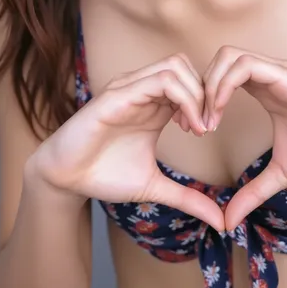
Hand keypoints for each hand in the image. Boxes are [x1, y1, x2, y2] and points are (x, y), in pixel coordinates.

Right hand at [31, 55, 223, 231]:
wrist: (65, 178)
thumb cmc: (105, 174)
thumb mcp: (155, 186)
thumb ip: (187, 198)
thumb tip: (221, 222)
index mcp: (153, 103)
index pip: (189, 79)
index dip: (207, 99)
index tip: (209, 130)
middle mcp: (142, 89)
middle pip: (186, 65)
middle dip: (206, 93)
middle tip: (208, 127)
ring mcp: (129, 88)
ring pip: (175, 67)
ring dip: (196, 94)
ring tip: (198, 128)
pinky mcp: (116, 95)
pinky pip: (157, 81)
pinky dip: (182, 99)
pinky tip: (184, 127)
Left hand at [203, 46, 286, 229]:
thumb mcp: (279, 174)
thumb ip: (252, 192)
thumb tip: (229, 220)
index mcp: (263, 89)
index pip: (221, 74)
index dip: (202, 97)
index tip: (195, 129)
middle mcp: (266, 74)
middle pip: (219, 59)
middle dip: (199, 88)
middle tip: (195, 124)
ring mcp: (276, 71)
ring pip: (228, 56)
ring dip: (209, 86)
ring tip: (206, 121)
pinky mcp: (286, 76)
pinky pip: (246, 66)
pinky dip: (224, 85)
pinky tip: (219, 113)